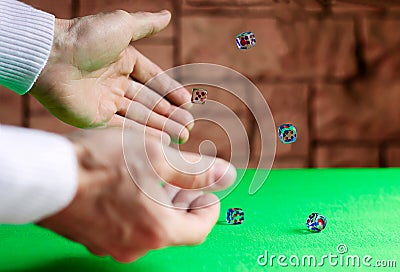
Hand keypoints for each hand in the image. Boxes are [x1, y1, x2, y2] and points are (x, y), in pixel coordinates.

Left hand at [30, 10, 192, 143]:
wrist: (51, 56)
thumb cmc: (86, 37)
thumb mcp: (122, 25)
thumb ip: (146, 25)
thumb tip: (168, 15)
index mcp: (123, 61)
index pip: (153, 79)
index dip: (170, 91)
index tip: (187, 102)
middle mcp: (116, 82)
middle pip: (149, 101)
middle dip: (170, 114)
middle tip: (188, 125)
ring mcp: (106, 102)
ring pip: (140, 116)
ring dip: (161, 126)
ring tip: (183, 135)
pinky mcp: (95, 118)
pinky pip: (124, 128)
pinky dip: (143, 134)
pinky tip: (161, 140)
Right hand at [38, 128, 235, 262]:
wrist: (46, 178)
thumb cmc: (102, 164)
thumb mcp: (156, 157)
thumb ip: (194, 170)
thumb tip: (227, 175)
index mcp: (158, 229)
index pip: (200, 228)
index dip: (208, 207)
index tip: (205, 190)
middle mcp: (137, 245)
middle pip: (173, 227)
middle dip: (182, 201)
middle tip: (180, 178)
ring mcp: (111, 245)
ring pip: (148, 226)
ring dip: (158, 204)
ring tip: (154, 176)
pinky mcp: (93, 238)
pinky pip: (124, 227)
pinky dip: (135, 209)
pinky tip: (127, 185)